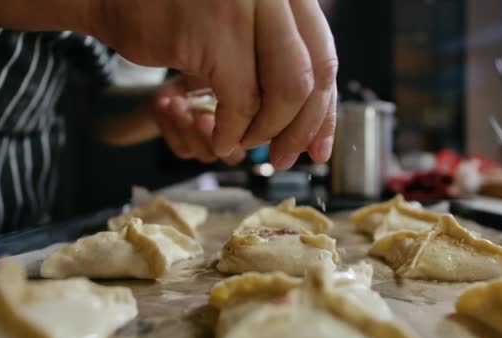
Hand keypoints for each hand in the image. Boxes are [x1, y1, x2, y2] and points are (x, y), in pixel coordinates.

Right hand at [91, 0, 337, 169]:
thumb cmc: (177, 17)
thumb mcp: (241, 30)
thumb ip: (277, 62)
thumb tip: (313, 123)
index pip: (323, 57)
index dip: (323, 111)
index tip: (318, 148)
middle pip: (310, 78)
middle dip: (300, 129)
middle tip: (283, 158)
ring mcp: (248, 6)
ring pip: (284, 92)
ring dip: (264, 131)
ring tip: (242, 141)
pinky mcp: (217, 30)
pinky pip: (241, 102)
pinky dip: (232, 132)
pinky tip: (220, 139)